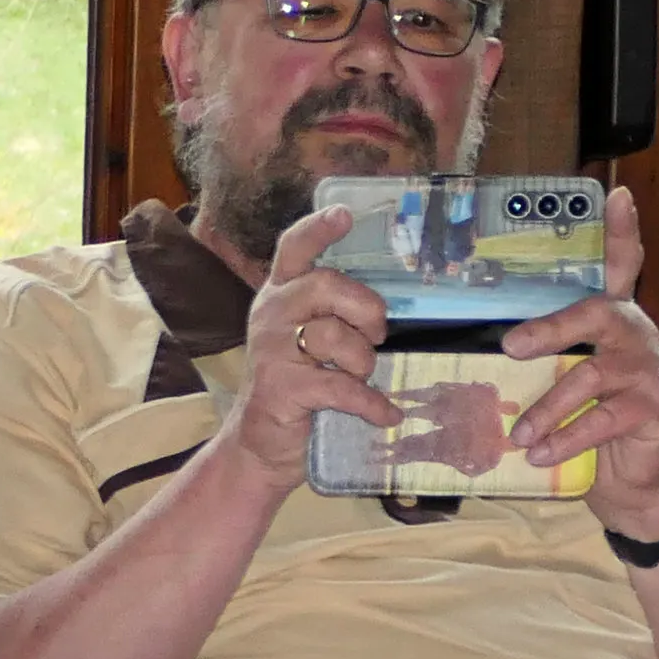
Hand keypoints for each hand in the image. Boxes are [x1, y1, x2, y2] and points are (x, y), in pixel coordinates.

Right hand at [211, 203, 404, 491]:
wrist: (263, 443)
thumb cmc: (299, 384)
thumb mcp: (311, 339)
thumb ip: (336, 312)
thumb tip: (395, 302)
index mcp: (280, 296)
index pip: (293, 250)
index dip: (317, 229)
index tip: (345, 216)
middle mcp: (270, 315)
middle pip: (324, 285)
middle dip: (364, 310)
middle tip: (376, 336)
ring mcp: (271, 351)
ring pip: (335, 337)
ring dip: (363, 362)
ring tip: (361, 378)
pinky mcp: (282, 388)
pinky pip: (341, 387)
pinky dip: (371, 403)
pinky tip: (385, 413)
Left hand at [501, 185, 658, 544]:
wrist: (633, 476)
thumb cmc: (585, 419)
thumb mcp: (560, 380)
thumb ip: (534, 357)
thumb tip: (467, 347)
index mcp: (611, 321)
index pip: (623, 267)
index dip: (621, 233)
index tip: (617, 196)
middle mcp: (633, 336)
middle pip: (598, 312)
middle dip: (554, 326)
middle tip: (512, 347)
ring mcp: (646, 372)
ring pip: (592, 374)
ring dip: (548, 404)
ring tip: (518, 432)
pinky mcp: (652, 410)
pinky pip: (602, 420)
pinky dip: (565, 438)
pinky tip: (538, 453)